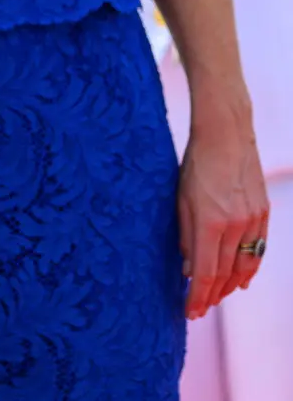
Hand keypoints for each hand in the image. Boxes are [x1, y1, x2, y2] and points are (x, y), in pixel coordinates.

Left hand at [178, 93, 268, 319]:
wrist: (226, 133)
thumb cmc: (197, 162)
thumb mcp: (181, 198)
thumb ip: (185, 235)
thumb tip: (187, 268)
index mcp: (210, 223)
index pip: (205, 273)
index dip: (197, 297)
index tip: (189, 312)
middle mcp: (235, 226)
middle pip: (225, 275)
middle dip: (212, 296)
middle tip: (200, 309)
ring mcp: (253, 221)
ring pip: (245, 267)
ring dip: (230, 286)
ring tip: (217, 298)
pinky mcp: (264, 213)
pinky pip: (258, 250)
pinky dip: (250, 269)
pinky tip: (242, 280)